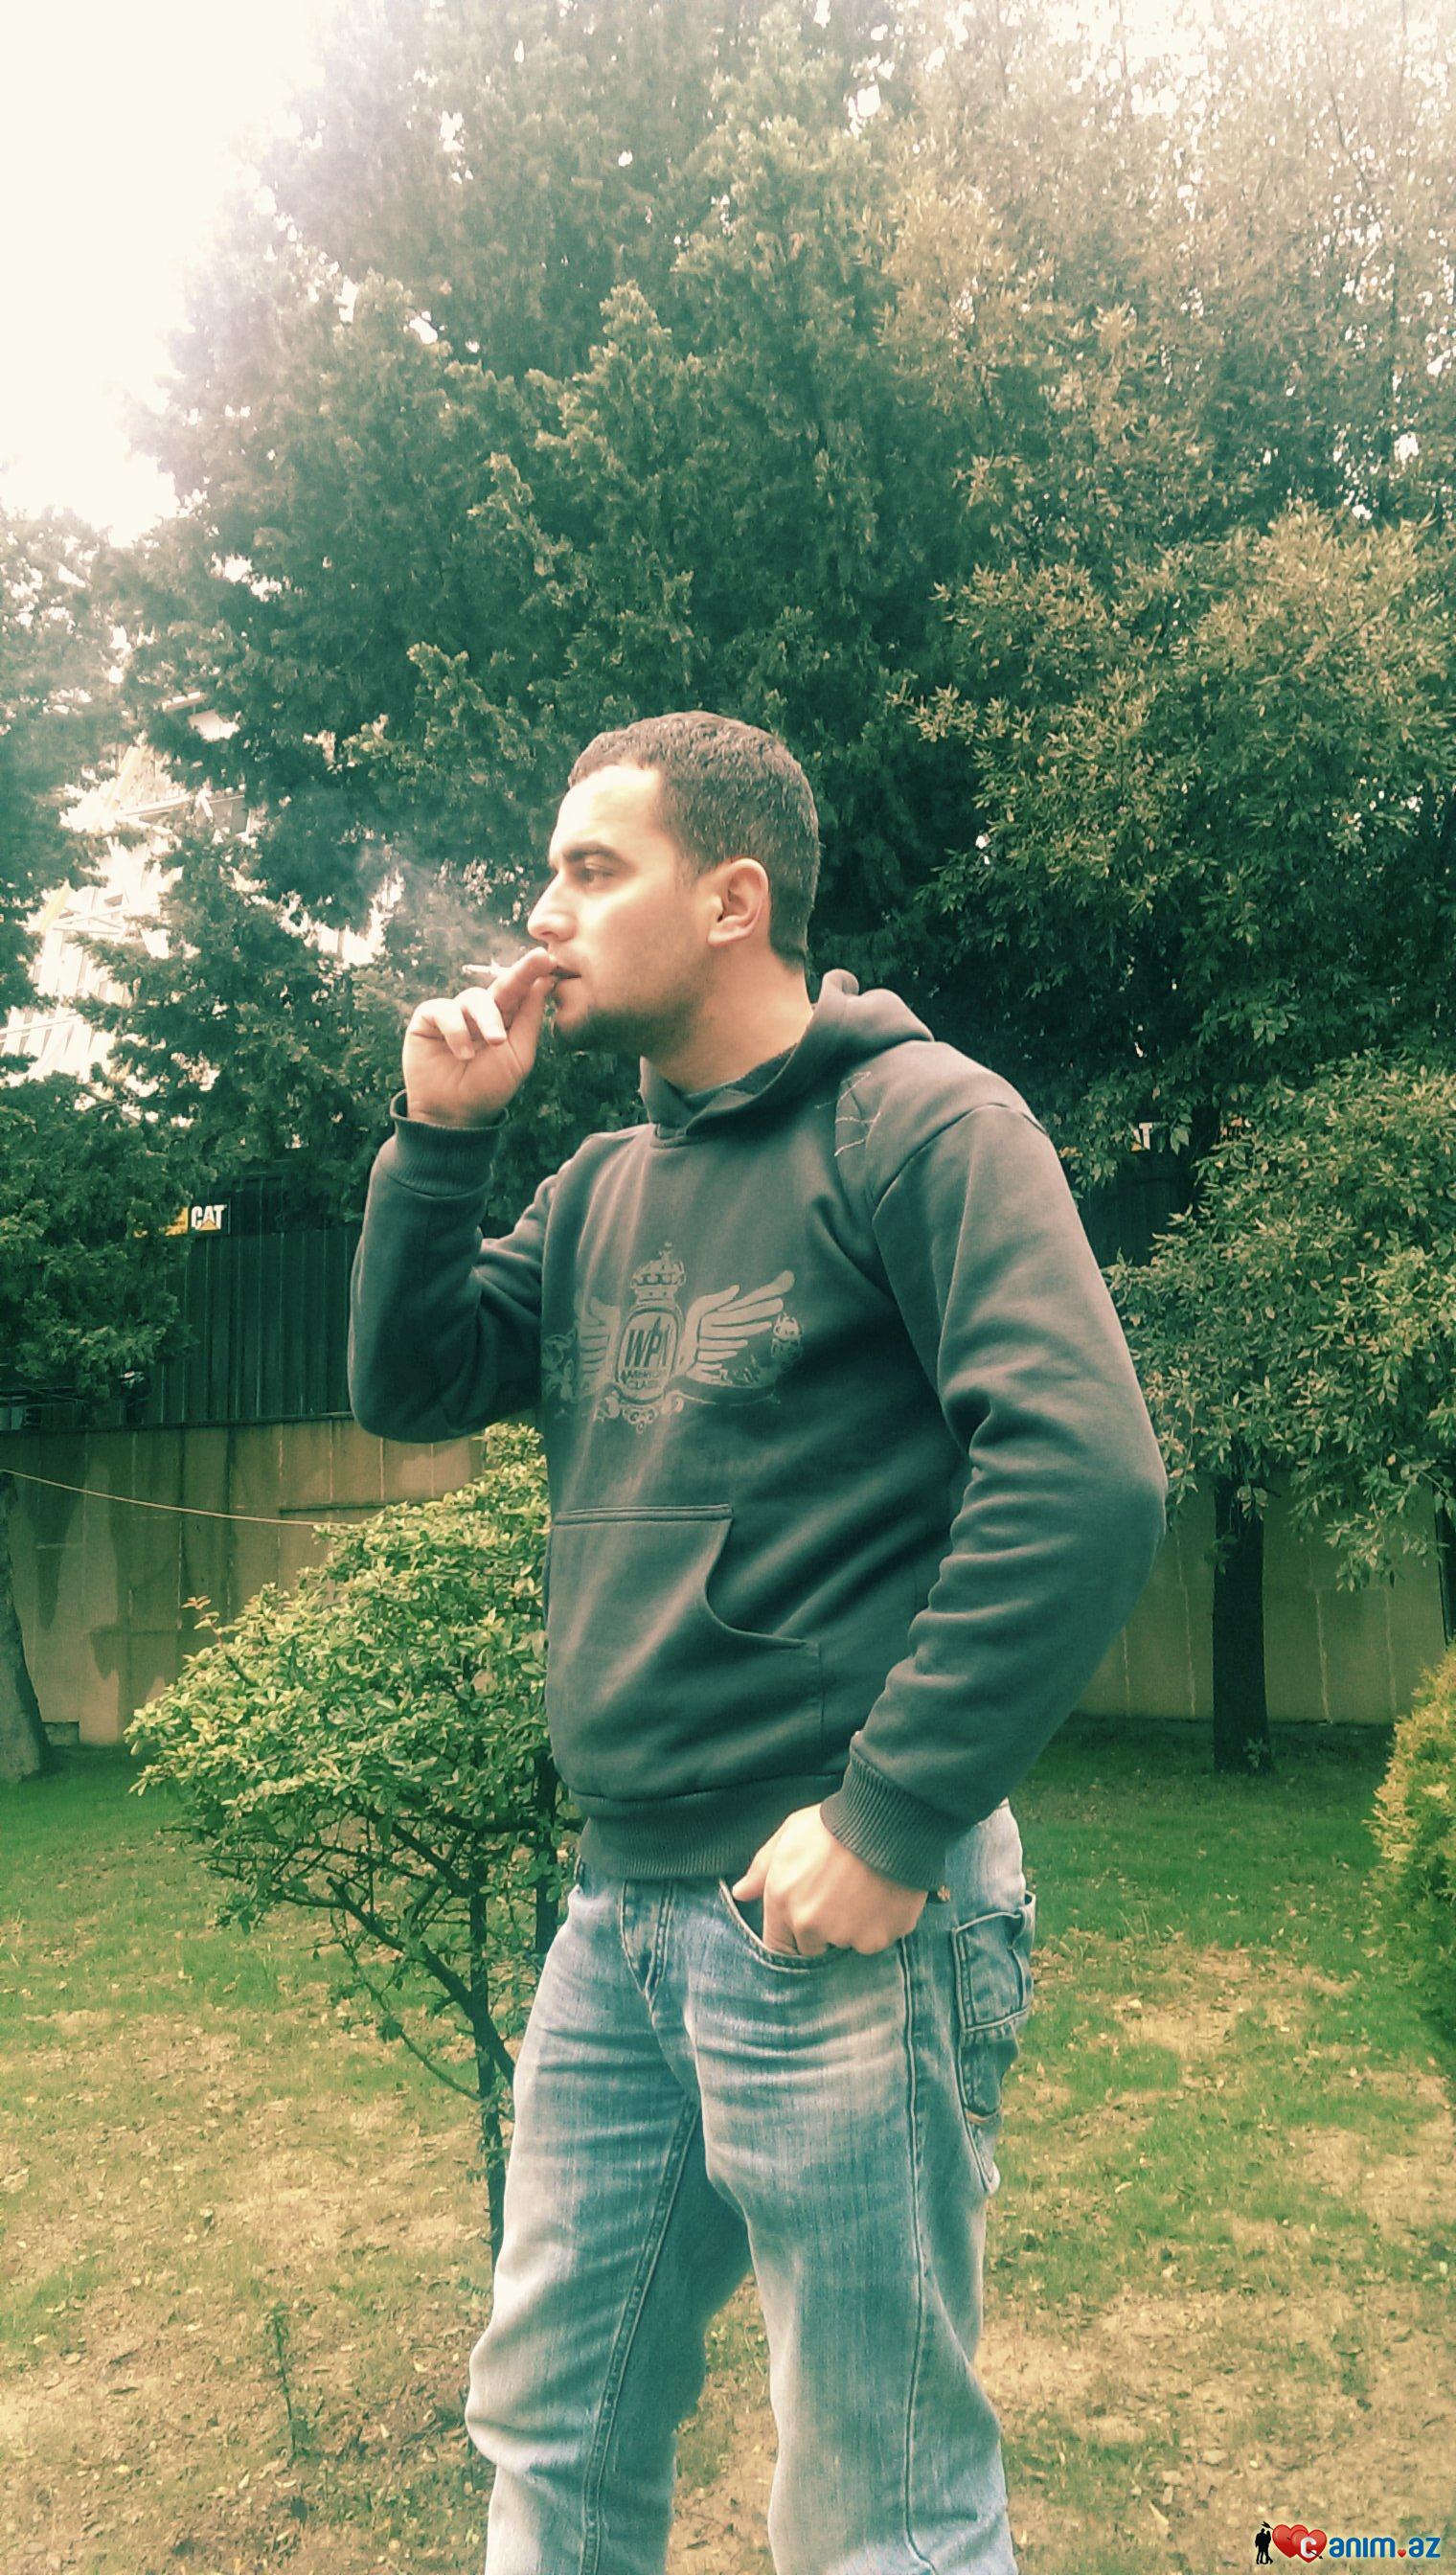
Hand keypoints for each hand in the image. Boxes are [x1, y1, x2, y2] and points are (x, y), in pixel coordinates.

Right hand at [402, 948, 561, 1127]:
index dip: (533, 972)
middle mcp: (479, 1011)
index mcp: (504, 1017)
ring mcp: (453, 1013)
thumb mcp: (519, 1055)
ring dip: (487, 1019)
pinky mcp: (428, 1019)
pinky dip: (456, 1030)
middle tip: (540, 963)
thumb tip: (545, 981)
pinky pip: (443, 1010)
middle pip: (501, 985)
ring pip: (473, 998)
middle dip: (519, 975)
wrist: (455, 1113)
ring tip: (493, 1043)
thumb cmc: (489, 1087)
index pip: (521, 990)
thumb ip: (529, 1018)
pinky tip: (462, 1053)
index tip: (548, 957)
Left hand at [731, 1806, 927, 1956]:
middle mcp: (811, 1926)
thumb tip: (740, 1893)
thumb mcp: (788, 1835)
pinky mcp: (878, 1938)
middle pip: (815, 1946)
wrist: (885, 1820)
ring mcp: (846, 1935)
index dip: (792, 1936)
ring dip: (854, 1926)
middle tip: (840, 1893)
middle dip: (824, 1929)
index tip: (806, 1919)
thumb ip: (761, 1870)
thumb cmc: (834, 1823)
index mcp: (783, 1903)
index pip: (778, 1947)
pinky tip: (884, 1894)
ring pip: (848, 1942)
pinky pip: (877, 1939)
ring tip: (864, 1888)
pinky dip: (880, 1924)